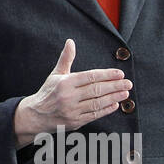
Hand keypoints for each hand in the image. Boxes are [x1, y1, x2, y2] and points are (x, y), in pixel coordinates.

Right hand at [14, 39, 131, 146]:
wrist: (35, 115)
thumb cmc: (48, 93)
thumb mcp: (55, 74)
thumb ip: (66, 58)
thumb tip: (70, 42)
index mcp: (65, 83)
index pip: (90, 77)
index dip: (107, 75)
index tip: (119, 73)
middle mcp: (69, 96)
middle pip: (96, 90)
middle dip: (114, 86)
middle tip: (128, 83)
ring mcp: (72, 110)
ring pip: (97, 103)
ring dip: (113, 98)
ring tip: (125, 93)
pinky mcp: (75, 122)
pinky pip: (94, 115)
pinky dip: (106, 110)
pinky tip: (115, 105)